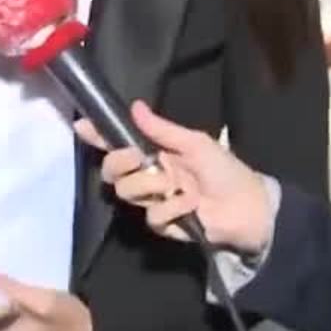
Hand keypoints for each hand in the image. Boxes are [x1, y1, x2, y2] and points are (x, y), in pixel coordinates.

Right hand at [75, 100, 272, 254]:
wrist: (247, 207)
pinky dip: (172, 209)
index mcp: (156, 152)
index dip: (99, 136)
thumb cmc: (225, 170)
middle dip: (120, 162)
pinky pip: (152, 216)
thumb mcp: (195, 143)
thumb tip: (134, 106)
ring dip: (152, 186)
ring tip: (178, 187)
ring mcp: (155, 201)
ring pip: (128, 192)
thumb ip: (162, 129)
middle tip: (139, 158)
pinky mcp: (163, 225)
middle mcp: (150, 175)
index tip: (82, 126)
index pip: (119, 143)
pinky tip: (190, 207)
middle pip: (113, 171)